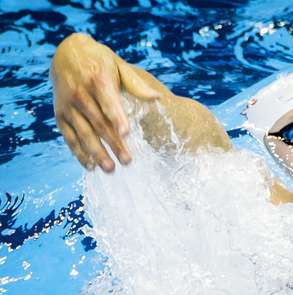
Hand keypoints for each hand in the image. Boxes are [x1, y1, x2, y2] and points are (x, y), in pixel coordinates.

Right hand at [50, 33, 160, 171]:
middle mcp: (80, 93)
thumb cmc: (100, 60)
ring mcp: (67, 105)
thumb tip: (157, 98)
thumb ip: (136, 84)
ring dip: (96, 153)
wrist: (67, 51)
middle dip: (113, 144)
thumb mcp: (118, 65)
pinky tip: (91, 166)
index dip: (116, 117)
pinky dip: (78, 151)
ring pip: (83, 133)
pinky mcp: (59, 114)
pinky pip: (69, 136)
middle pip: (98, 123)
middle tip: (128, 161)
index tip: (127, 133)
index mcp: (97, 80)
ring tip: (110, 169)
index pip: (108, 101)